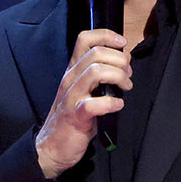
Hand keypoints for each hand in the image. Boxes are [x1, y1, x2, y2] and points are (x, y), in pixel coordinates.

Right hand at [35, 30, 132, 178]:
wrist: (52, 146)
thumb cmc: (74, 117)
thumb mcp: (85, 90)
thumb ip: (100, 74)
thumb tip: (124, 60)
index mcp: (73, 70)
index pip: (84, 38)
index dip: (106, 35)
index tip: (122, 43)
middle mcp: (71, 78)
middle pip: (96, 52)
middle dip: (120, 60)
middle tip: (128, 75)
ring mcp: (72, 97)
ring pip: (96, 71)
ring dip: (118, 76)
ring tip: (125, 87)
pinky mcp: (75, 116)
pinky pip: (95, 104)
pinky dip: (112, 103)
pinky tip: (117, 106)